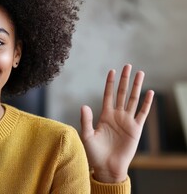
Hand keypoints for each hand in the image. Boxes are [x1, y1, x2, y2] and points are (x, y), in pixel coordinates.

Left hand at [80, 64, 153, 182]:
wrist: (107, 167)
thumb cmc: (95, 153)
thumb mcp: (87, 135)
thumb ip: (86, 120)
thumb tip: (84, 105)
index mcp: (105, 115)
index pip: (108, 95)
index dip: (110, 83)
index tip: (112, 70)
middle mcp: (117, 116)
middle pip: (122, 93)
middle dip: (125, 80)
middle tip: (128, 65)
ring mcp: (127, 121)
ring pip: (133, 100)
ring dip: (136, 87)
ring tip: (140, 73)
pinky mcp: (136, 129)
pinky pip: (142, 113)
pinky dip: (146, 103)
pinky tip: (149, 92)